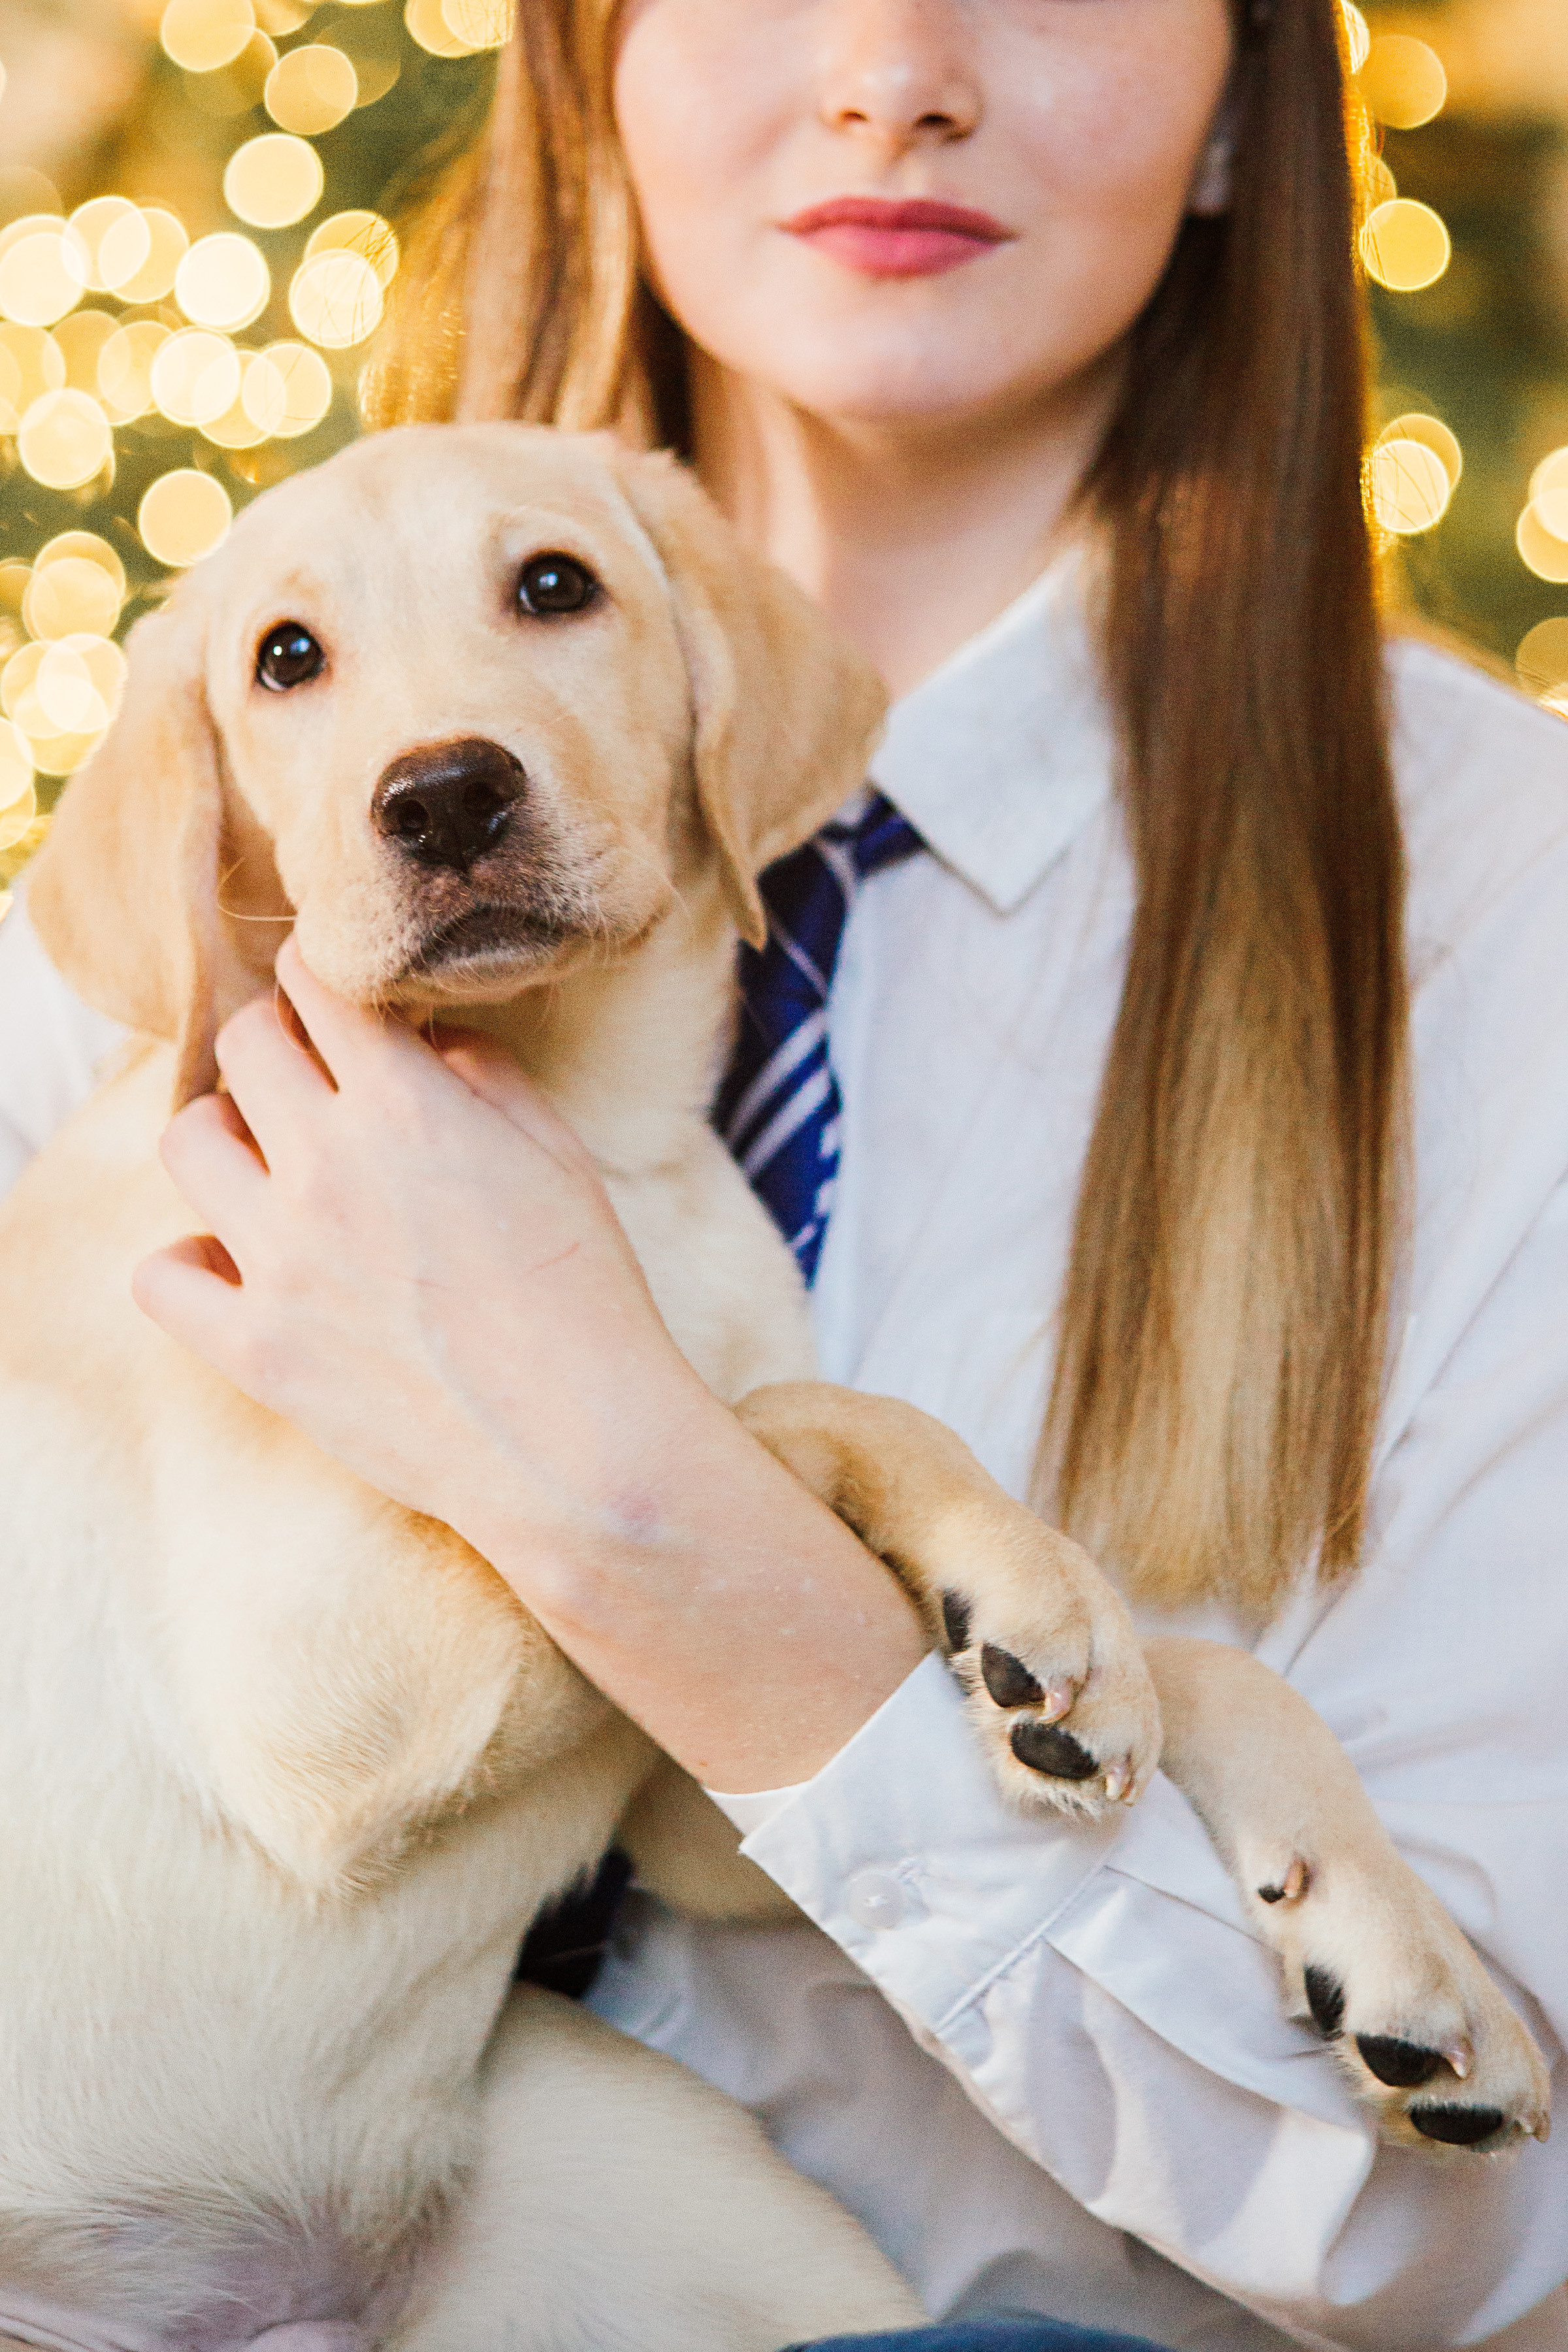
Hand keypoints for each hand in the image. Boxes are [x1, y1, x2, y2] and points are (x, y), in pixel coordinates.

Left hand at [136, 937, 693, 1569]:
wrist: (579, 1448)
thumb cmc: (588, 1298)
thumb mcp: (560, 1158)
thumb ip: (486, 1078)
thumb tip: (427, 1045)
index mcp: (407, 1108)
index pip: (316, 984)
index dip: (320, 975)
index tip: (332, 997)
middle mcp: (326, 1167)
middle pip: (240, 1045)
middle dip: (273, 1040)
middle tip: (304, 1073)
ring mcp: (279, 1260)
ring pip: (184, 1141)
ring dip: (223, 1134)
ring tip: (264, 1163)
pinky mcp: (255, 1347)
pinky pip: (160, 1275)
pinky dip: (187, 1262)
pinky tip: (234, 1265)